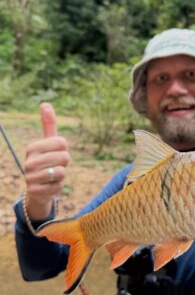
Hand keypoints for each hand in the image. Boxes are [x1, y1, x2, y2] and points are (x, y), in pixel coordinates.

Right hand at [24, 103, 70, 219]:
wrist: (39, 187)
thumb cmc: (48, 160)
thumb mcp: (49, 142)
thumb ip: (48, 124)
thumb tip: (45, 103)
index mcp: (32, 147)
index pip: (62, 142)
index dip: (65, 149)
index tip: (56, 153)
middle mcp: (28, 162)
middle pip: (65, 157)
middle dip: (65, 162)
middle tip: (56, 165)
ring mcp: (30, 177)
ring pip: (62, 172)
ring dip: (62, 175)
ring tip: (53, 176)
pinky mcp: (35, 191)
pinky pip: (58, 186)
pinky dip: (58, 187)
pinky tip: (50, 186)